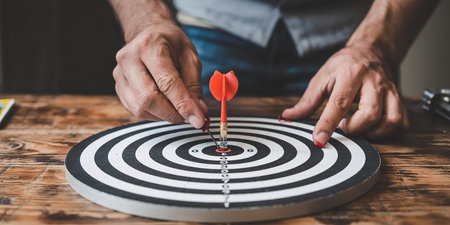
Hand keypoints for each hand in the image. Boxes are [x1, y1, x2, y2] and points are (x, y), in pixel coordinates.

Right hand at [113, 21, 206, 127]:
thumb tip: (198, 113)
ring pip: (140, 108)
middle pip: (148, 98)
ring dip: (164, 115)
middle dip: (172, 114)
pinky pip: (136, 110)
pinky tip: (164, 105)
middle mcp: (129, 59)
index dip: (183, 104)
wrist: (150, 34)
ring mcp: (120, 74)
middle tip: (190, 116)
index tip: (198, 119)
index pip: (166, 82)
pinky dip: (154, 114)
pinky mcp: (119, 87)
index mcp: (149, 46)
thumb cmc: (171, 44)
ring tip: (178, 108)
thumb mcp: (190, 58)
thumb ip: (194, 86)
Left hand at [282, 47, 408, 144]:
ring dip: (372, 132)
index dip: (328, 124)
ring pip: (390, 120)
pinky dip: (387, 132)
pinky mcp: (399, 99)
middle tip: (342, 126)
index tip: (319, 139)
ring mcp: (390, 91)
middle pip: (370, 114)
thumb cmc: (344, 65)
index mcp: (351, 73)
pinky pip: (401, 122)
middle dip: (353, 128)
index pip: (339, 103)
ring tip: (356, 127)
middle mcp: (374, 82)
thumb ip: (307, 101)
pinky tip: (372, 128)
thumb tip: (288, 117)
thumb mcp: (322, 77)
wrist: (371, 51)